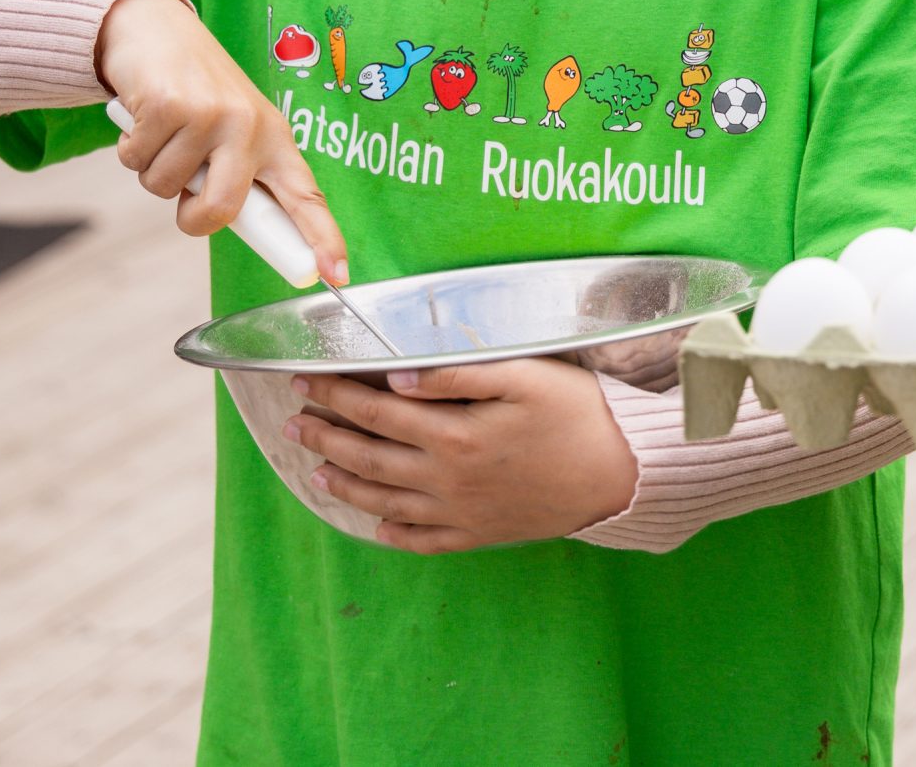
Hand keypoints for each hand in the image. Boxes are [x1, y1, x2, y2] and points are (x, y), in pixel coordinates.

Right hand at [96, 0, 349, 281]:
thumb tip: (222, 224)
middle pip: (223, 209)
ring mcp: (210, 114)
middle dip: (193, 219)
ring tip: (165, 132)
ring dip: (153, 170)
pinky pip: (136, 161)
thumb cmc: (197, 92)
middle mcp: (250, 126)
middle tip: (185, 201)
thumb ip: (235, 174)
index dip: (323, 237)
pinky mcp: (169, 104)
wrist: (158, 29)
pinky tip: (144, 117)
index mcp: (274, 139)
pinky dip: (130, 148)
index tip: (339, 276)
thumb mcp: (232, 129)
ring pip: (165, 188)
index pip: (306, 195)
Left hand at [285, 360, 640, 552]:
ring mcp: (461, 512)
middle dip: (326, 436)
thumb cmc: (578, 414)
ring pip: (386, 500)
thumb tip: (397, 375)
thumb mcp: (522, 376)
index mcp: (452, 433)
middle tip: (293, 423)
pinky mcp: (481, 534)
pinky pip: (424, 540)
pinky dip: (393, 533)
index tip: (305, 379)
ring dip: (345, 483)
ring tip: (316, 470)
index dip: (336, 393)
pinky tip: (377, 524)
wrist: (622, 475)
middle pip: (370, 456)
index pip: (376, 409)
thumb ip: (455, 374)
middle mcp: (446, 478)